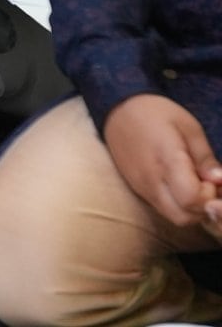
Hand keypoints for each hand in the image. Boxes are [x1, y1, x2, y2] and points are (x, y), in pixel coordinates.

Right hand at [104, 94, 221, 228]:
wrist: (117, 110)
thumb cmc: (155, 113)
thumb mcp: (188, 127)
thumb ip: (205, 157)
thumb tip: (220, 181)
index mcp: (166, 159)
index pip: (190, 199)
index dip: (208, 195)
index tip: (210, 179)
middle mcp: (151, 180)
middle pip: (183, 217)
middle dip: (202, 209)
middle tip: (205, 185)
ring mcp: (142, 187)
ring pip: (174, 217)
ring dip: (191, 209)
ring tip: (193, 184)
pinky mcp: (138, 189)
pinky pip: (163, 209)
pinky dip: (178, 205)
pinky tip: (179, 185)